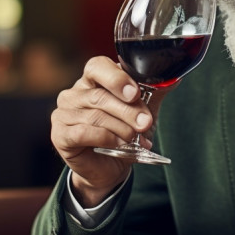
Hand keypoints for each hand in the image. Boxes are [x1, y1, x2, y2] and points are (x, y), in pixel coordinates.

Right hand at [50, 56, 170, 206]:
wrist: (110, 168)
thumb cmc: (124, 134)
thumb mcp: (142, 111)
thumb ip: (153, 93)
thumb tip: (173, 79)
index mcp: (93, 80)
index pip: (98, 66)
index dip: (117, 78)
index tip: (135, 93)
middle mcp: (74, 93)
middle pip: (100, 95)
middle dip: (128, 110)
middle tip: (146, 122)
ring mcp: (64, 113)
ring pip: (95, 115)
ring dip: (121, 127)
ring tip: (137, 137)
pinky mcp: (61, 134)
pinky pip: (84, 132)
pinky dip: (107, 138)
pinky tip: (121, 145)